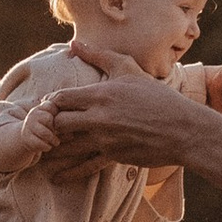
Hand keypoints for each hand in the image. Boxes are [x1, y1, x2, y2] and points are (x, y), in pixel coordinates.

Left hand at [33, 59, 210, 173]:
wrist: (183, 130)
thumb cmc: (158, 97)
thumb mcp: (129, 70)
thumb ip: (99, 56)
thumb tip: (74, 43)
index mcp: (101, 94)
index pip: (61, 98)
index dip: (49, 102)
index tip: (47, 106)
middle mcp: (99, 118)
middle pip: (58, 122)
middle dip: (47, 125)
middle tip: (40, 127)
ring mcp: (105, 139)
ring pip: (67, 146)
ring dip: (51, 149)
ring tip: (38, 153)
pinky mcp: (113, 157)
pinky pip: (85, 166)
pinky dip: (69, 172)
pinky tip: (56, 178)